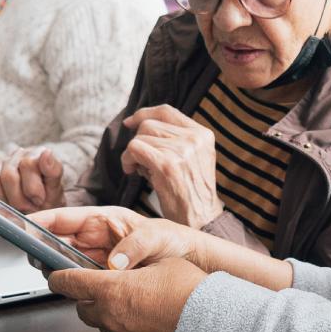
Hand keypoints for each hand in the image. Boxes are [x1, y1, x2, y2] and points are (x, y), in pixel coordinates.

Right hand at [0, 148, 63, 212]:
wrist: (38, 212)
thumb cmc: (45, 200)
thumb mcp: (56, 188)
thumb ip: (53, 170)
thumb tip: (46, 152)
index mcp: (34, 154)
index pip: (27, 163)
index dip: (32, 187)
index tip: (39, 200)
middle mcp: (15, 156)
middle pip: (8, 175)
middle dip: (19, 199)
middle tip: (26, 209)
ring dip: (2, 200)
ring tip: (13, 208)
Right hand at [27, 205, 208, 270]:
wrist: (192, 262)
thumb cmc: (176, 241)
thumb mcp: (157, 237)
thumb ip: (135, 246)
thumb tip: (114, 263)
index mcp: (106, 220)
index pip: (66, 218)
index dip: (43, 221)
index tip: (24, 226)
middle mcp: (99, 237)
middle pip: (60, 242)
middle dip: (44, 249)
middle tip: (35, 259)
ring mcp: (100, 257)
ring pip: (67, 262)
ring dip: (57, 269)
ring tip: (52, 275)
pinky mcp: (105, 276)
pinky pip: (82, 278)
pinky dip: (74, 284)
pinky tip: (72, 290)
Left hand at [49, 257, 207, 331]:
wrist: (210, 325)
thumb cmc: (189, 293)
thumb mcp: (160, 262)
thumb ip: (134, 263)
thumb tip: (124, 262)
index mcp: (111, 289)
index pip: (69, 282)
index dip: (58, 277)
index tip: (55, 274)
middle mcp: (110, 315)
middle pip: (80, 307)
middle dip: (85, 296)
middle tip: (97, 285)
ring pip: (99, 322)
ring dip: (104, 311)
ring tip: (125, 300)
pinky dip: (121, 324)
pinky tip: (139, 315)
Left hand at [119, 105, 222, 228]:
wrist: (200, 220)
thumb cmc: (189, 193)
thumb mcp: (191, 159)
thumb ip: (174, 140)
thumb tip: (138, 124)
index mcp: (202, 134)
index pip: (167, 111)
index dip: (144, 113)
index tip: (130, 122)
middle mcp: (194, 139)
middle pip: (150, 125)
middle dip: (138, 141)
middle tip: (140, 162)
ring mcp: (182, 150)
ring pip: (140, 136)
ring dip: (132, 154)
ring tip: (140, 171)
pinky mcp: (167, 165)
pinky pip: (135, 148)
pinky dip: (128, 159)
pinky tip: (132, 172)